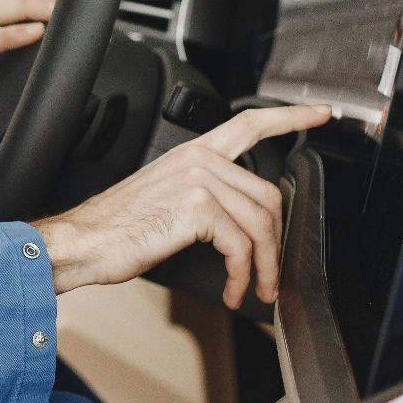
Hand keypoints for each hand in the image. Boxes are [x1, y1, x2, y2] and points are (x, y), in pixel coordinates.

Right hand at [35, 104, 331, 306]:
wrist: (82, 241)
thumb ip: (203, 197)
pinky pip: (242, 245)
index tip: (319, 114)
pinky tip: (233, 288)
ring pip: (260, 223)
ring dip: (265, 266)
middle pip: (267, 193)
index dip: (289, 118)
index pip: (249, 124)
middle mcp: (198, 160)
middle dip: (277, 241)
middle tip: (271, 273)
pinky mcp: (197, 208)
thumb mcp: (165, 199)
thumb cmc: (116, 227)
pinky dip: (243, 275)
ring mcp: (198, 180)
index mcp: (192, 154)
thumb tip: (240, 225)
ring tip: (254, 288)